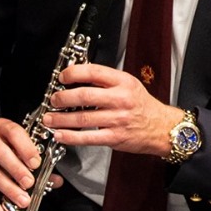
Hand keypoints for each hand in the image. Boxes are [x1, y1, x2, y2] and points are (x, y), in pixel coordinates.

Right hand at [0, 118, 43, 210]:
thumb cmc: (3, 142)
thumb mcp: (18, 142)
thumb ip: (36, 160)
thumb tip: (56, 181)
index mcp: (3, 128)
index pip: (14, 134)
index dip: (25, 148)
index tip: (36, 163)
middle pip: (0, 153)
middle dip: (16, 170)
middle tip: (29, 183)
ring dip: (8, 189)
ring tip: (22, 200)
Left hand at [46, 63, 183, 158]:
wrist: (161, 127)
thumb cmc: (142, 105)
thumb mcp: (129, 84)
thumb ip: (106, 80)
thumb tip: (78, 77)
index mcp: (123, 82)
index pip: (94, 72)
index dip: (73, 73)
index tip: (62, 77)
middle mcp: (120, 99)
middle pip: (84, 96)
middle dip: (63, 98)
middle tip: (53, 99)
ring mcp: (117, 119)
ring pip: (83, 118)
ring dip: (61, 119)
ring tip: (49, 118)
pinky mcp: (115, 137)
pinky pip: (88, 138)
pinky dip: (71, 137)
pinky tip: (60, 135)